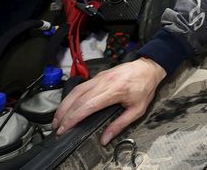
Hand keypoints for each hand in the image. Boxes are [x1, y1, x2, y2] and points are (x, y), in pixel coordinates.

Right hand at [52, 57, 166, 144]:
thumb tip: (105, 138)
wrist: (148, 68)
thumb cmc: (144, 87)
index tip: (65, 128)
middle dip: (65, 114)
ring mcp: (100, 77)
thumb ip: (120, 124)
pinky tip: (67, 105)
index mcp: (115, 91)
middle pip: (78, 99)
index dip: (74, 118)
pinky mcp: (98, 76)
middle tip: (57, 127)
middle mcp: (104, 82)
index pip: (88, 105)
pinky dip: (70, 97)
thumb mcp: (137, 109)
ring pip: (76, 91)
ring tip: (57, 119)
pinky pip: (81, 86)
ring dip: (64, 105)